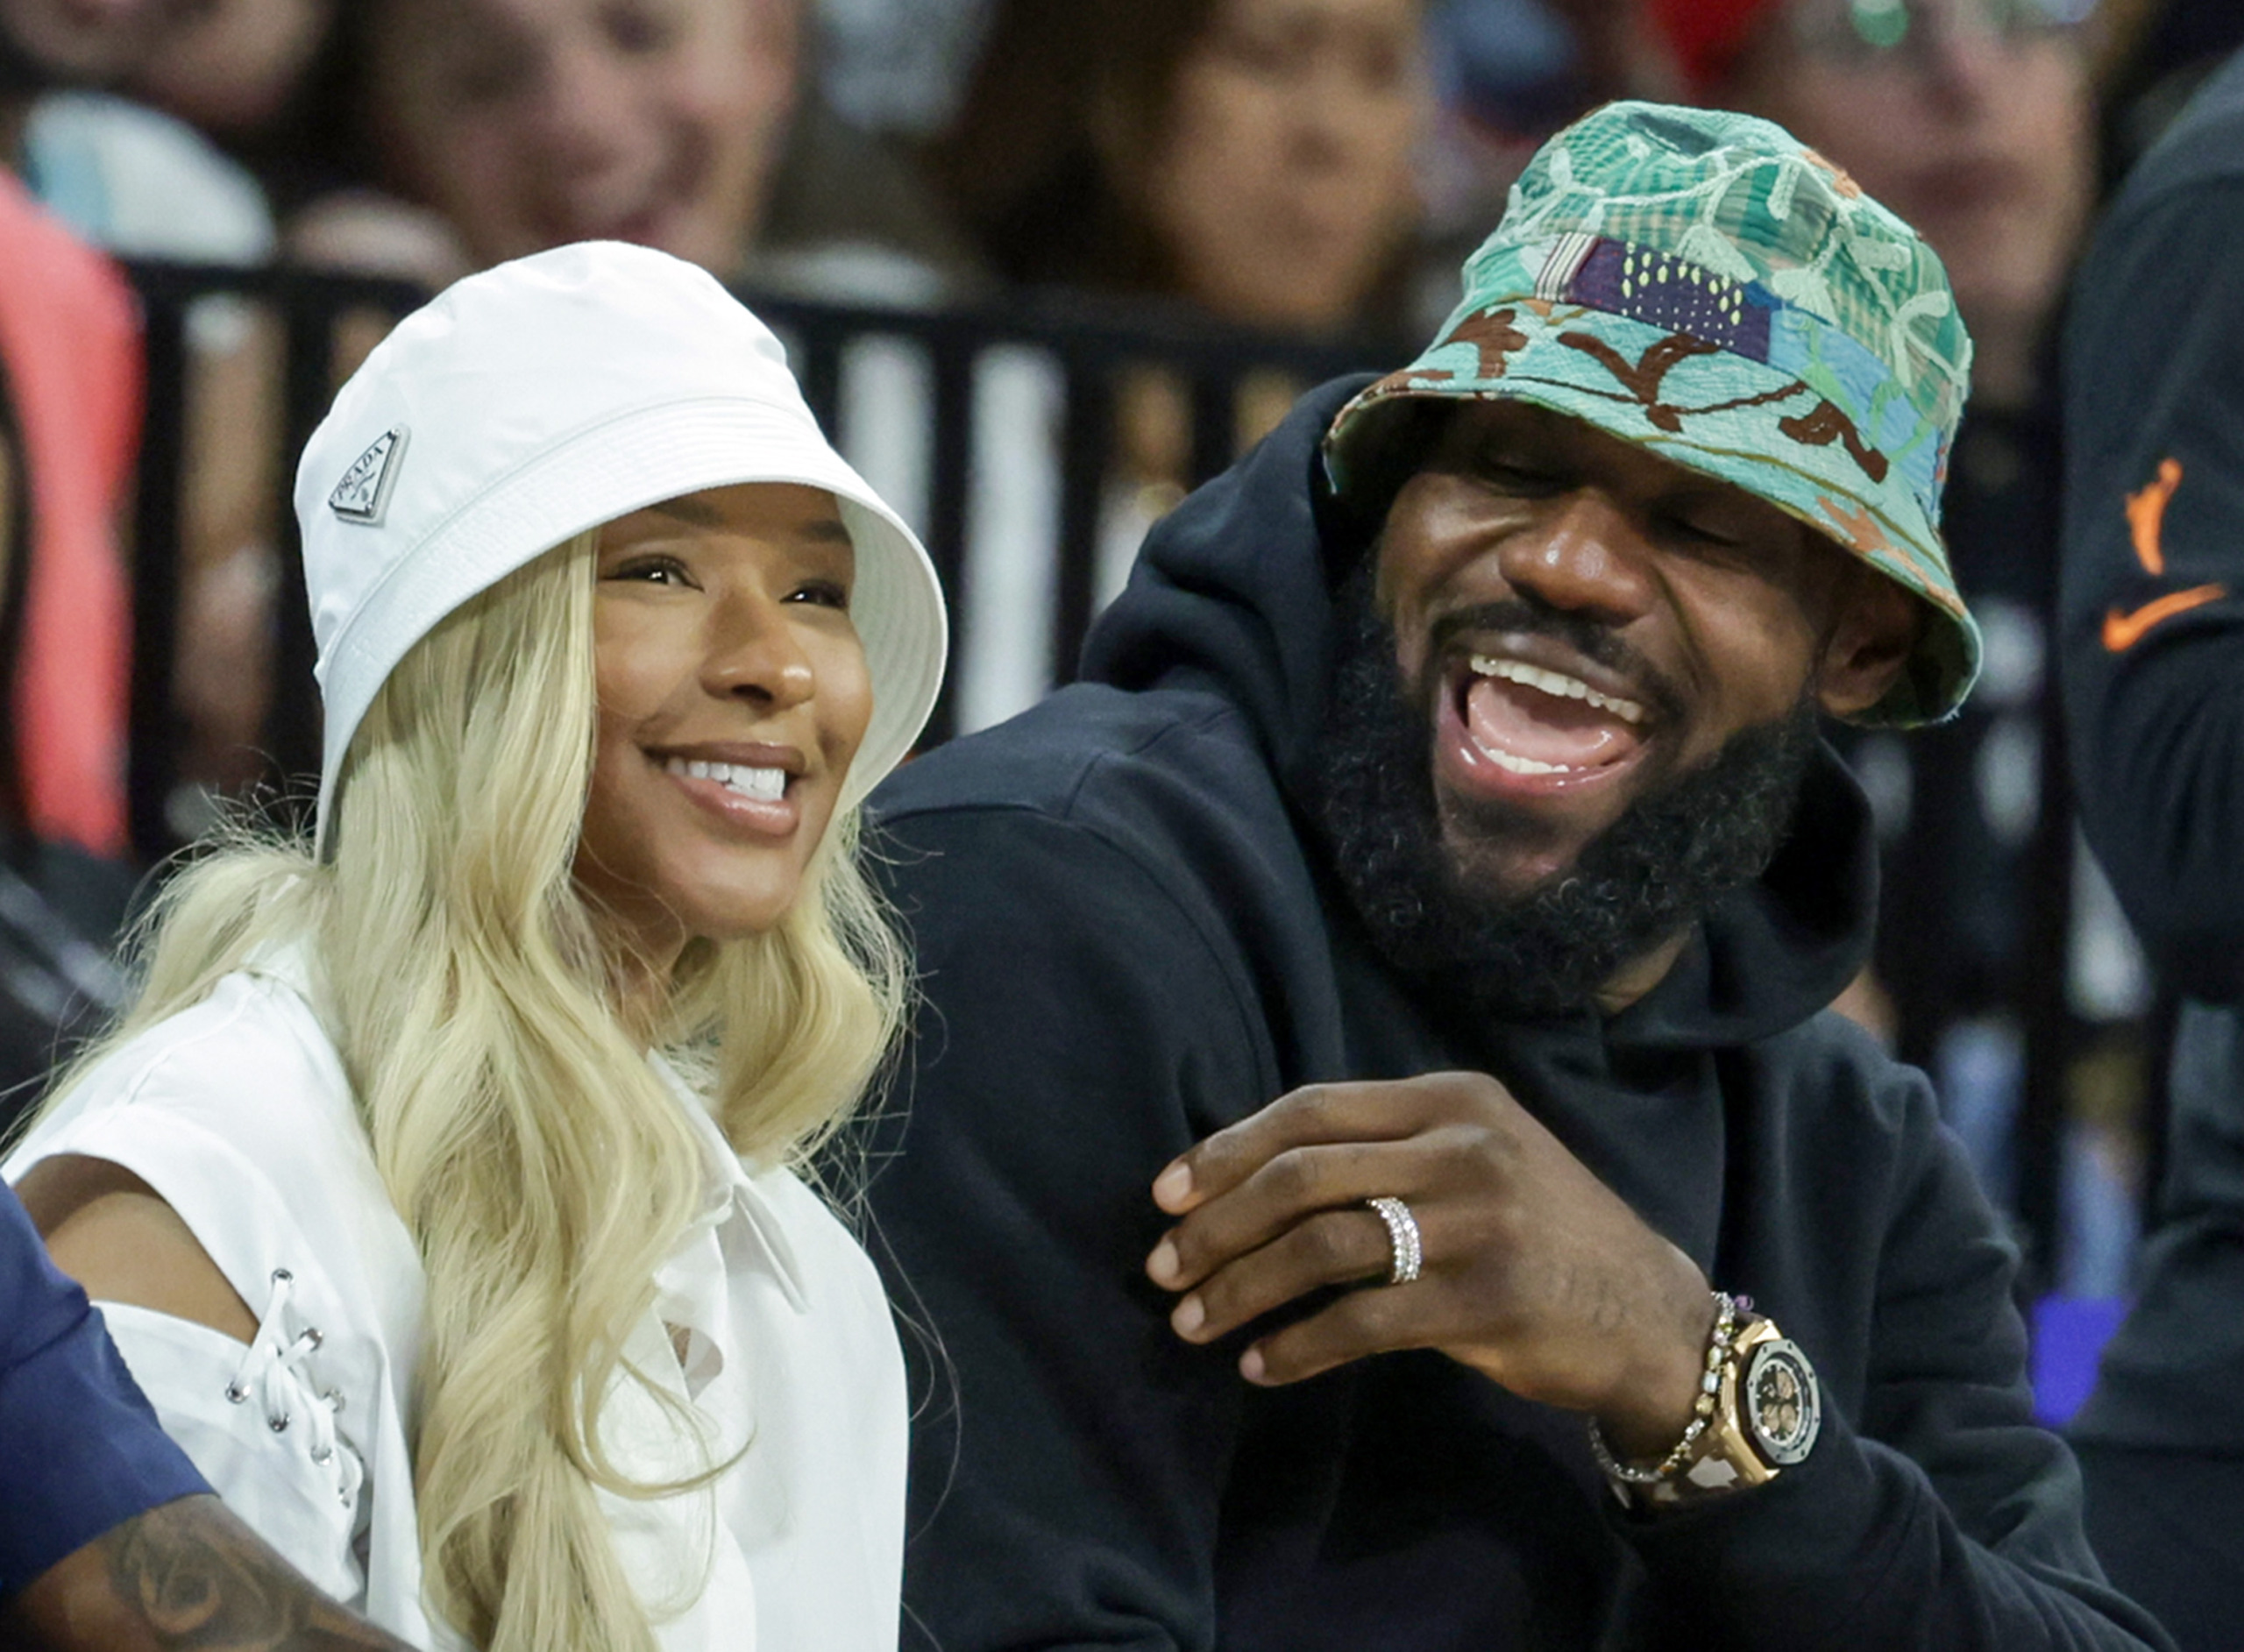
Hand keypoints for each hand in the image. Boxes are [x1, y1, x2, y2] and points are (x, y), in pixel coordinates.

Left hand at [1145, 1072, 1715, 1457]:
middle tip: (1162, 1266)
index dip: (1227, 1149)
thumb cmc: (1538, 1233)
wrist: (1650, 1315)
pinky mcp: (1486, 1302)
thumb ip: (1382, 1152)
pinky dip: (1298, 1345)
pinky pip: (1362, 1322)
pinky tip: (1261, 1364)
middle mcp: (1464, 1147)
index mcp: (1451, 1099)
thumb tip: (1244, 1178)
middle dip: (1217, 1224)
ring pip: (1322, 1245)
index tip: (1166, 1193)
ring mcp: (1479, 1223)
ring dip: (1241, 1287)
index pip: (1310, 1108)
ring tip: (1191, 1322)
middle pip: (1303, 1174)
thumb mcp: (1474, 1160)